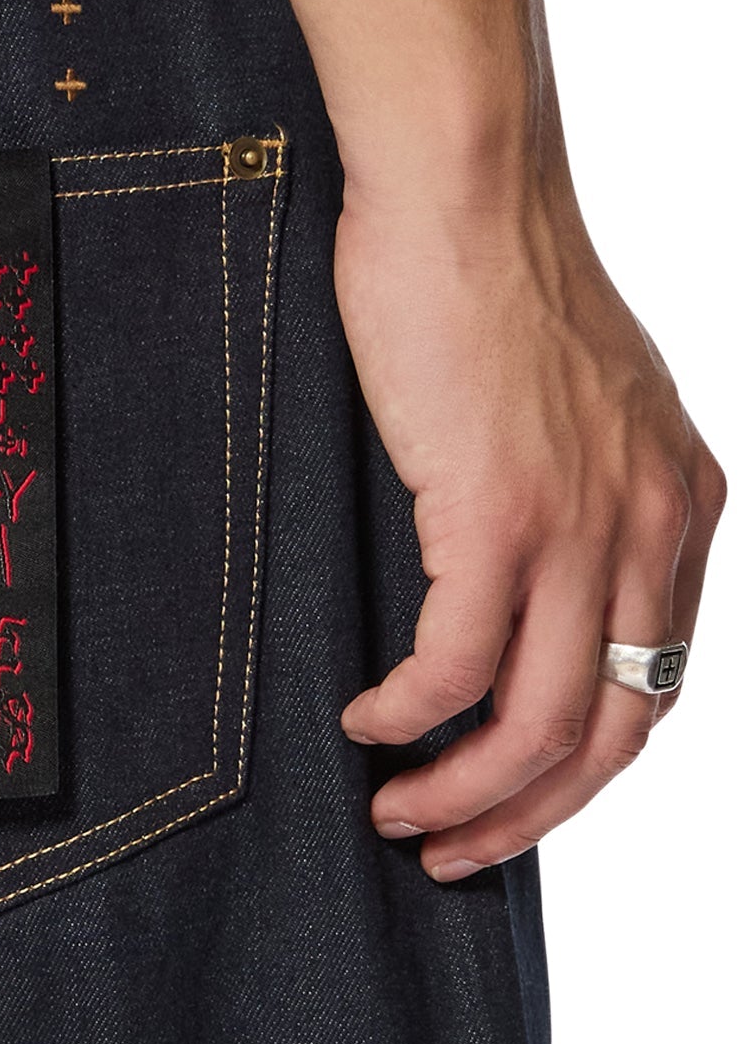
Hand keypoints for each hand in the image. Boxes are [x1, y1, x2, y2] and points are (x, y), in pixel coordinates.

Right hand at [335, 167, 725, 879]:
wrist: (464, 191)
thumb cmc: (492, 277)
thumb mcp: (573, 403)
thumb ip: (573, 494)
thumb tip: (509, 577)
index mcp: (678, 500)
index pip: (656, 680)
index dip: (585, 762)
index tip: (515, 795)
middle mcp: (651, 524)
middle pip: (615, 732)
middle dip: (533, 816)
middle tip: (456, 852)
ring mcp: (581, 524)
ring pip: (541, 723)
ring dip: (464, 791)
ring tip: (398, 813)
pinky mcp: (497, 512)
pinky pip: (456, 665)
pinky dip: (408, 713)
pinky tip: (365, 720)